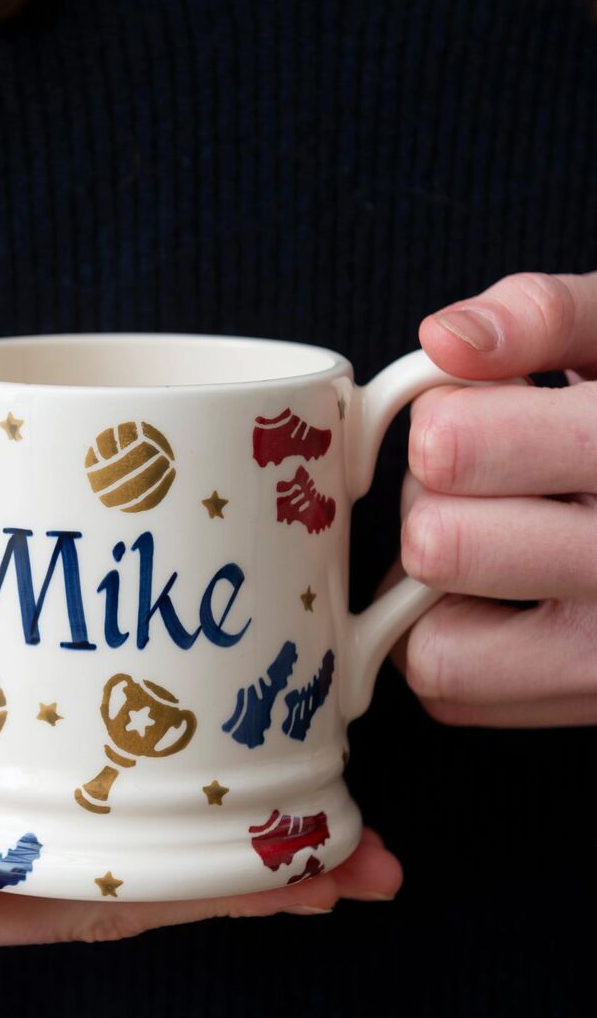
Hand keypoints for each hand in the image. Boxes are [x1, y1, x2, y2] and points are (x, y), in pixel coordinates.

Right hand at [0, 667, 400, 972]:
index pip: (109, 914)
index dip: (221, 897)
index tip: (323, 872)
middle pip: (133, 887)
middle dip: (248, 872)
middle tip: (364, 845)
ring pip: (106, 844)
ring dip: (203, 831)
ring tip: (305, 808)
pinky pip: (54, 798)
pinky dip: (125, 787)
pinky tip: (173, 760)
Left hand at [400, 270, 596, 726]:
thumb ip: (548, 314)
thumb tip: (446, 339)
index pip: (451, 446)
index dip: (444, 413)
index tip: (489, 407)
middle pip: (437, 545)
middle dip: (438, 498)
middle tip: (496, 479)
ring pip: (436, 648)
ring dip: (436, 588)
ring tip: (499, 535)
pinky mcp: (593, 703)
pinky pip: (452, 693)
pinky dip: (450, 643)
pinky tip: (505, 594)